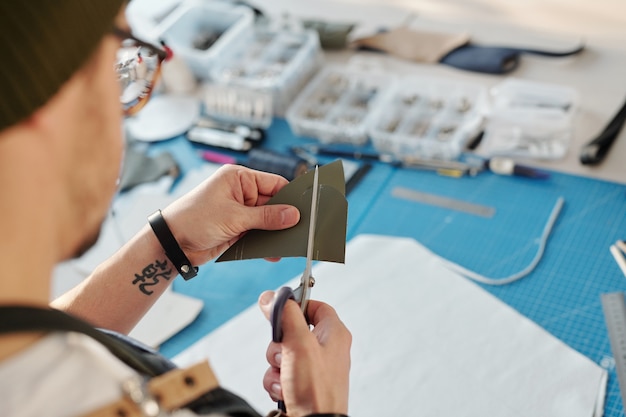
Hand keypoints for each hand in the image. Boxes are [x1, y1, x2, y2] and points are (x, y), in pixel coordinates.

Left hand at [161, 165, 299, 264]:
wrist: (172, 243)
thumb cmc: (193, 219)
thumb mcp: (234, 217)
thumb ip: (266, 217)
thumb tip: (292, 215)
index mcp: (239, 179)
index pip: (274, 183)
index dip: (290, 196)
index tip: (306, 208)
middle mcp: (240, 193)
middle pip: (273, 203)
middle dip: (285, 217)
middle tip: (302, 229)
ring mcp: (239, 212)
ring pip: (267, 221)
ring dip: (276, 233)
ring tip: (290, 243)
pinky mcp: (237, 229)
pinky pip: (258, 234)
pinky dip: (266, 243)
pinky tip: (274, 252)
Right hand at [259, 291, 351, 416]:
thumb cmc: (316, 389)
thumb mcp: (299, 343)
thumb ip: (284, 315)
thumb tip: (271, 296)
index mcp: (334, 333)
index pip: (315, 306)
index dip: (296, 305)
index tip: (280, 310)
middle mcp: (326, 349)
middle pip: (293, 330)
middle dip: (279, 343)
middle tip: (283, 353)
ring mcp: (314, 368)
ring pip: (283, 353)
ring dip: (275, 365)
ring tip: (284, 378)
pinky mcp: (303, 384)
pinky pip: (281, 373)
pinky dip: (276, 381)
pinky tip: (283, 390)